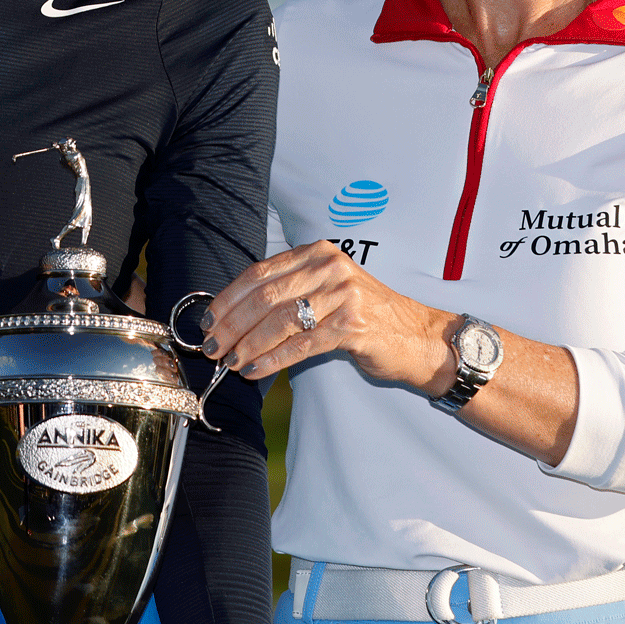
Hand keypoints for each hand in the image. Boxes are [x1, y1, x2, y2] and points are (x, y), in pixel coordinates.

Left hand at [202, 242, 456, 389]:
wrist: (416, 336)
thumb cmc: (363, 316)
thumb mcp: (325, 290)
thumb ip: (288, 292)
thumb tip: (232, 314)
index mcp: (318, 253)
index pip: (260, 272)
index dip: (229, 298)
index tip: (208, 320)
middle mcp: (330, 267)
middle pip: (265, 296)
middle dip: (232, 324)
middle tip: (212, 346)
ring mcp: (343, 295)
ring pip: (280, 321)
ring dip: (248, 345)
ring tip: (231, 362)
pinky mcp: (353, 325)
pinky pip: (302, 344)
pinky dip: (273, 359)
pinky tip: (255, 370)